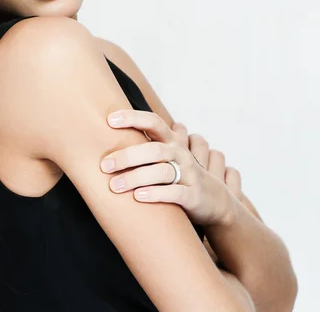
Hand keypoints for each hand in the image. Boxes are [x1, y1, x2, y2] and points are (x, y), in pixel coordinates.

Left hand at [100, 109, 239, 226]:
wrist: (214, 201)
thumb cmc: (179, 175)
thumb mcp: (166, 157)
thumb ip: (145, 145)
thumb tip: (106, 134)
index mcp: (171, 141)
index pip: (153, 122)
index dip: (133, 118)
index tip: (110, 120)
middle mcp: (180, 154)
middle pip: (153, 149)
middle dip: (127, 156)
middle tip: (104, 165)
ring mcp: (189, 174)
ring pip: (161, 172)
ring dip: (135, 178)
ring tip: (114, 186)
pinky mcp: (193, 195)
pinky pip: (175, 193)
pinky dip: (156, 194)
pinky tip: (138, 197)